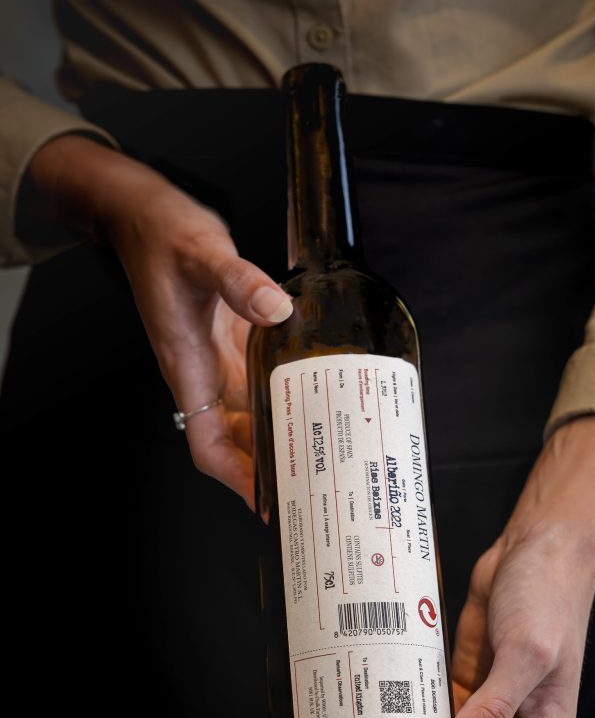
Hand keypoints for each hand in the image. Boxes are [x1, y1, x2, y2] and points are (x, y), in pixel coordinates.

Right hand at [22, 135, 294, 510]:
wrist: (147, 213)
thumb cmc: (161, 236)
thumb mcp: (201, 253)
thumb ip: (239, 280)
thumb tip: (277, 308)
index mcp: (188, 367)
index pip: (209, 444)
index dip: (238, 478)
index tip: (269, 503)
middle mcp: (205, 372)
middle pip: (239, 440)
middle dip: (271, 467)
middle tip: (316, 486)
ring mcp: (220, 358)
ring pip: (254, 413)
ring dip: (283, 434)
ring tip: (325, 454)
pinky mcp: (236, 338)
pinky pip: (264, 379)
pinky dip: (287, 394)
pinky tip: (317, 396)